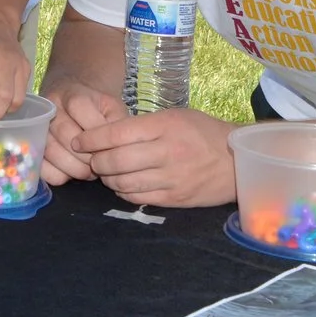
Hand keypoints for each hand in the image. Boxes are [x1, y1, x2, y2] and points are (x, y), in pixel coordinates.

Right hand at [40, 79, 126, 181]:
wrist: (76, 103)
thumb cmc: (98, 110)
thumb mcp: (113, 109)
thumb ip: (118, 124)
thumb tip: (116, 150)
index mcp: (73, 95)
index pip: (80, 109)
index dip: (96, 134)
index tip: (108, 146)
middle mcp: (51, 108)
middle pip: (65, 134)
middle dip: (87, 156)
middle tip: (99, 164)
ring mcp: (38, 127)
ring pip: (50, 151)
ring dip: (74, 168)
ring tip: (88, 171)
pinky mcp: (33, 147)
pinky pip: (41, 166)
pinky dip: (58, 175)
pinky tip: (71, 173)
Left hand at [74, 106, 238, 208]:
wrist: (237, 162)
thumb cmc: (203, 133)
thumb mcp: (176, 117)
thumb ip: (144, 125)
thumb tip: (107, 133)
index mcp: (165, 126)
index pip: (116, 133)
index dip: (91, 138)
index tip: (79, 141)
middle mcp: (167, 152)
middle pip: (115, 160)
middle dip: (95, 161)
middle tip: (92, 158)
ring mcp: (170, 179)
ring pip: (122, 182)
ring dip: (107, 178)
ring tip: (107, 171)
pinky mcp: (173, 199)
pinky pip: (136, 198)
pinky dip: (123, 191)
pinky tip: (123, 184)